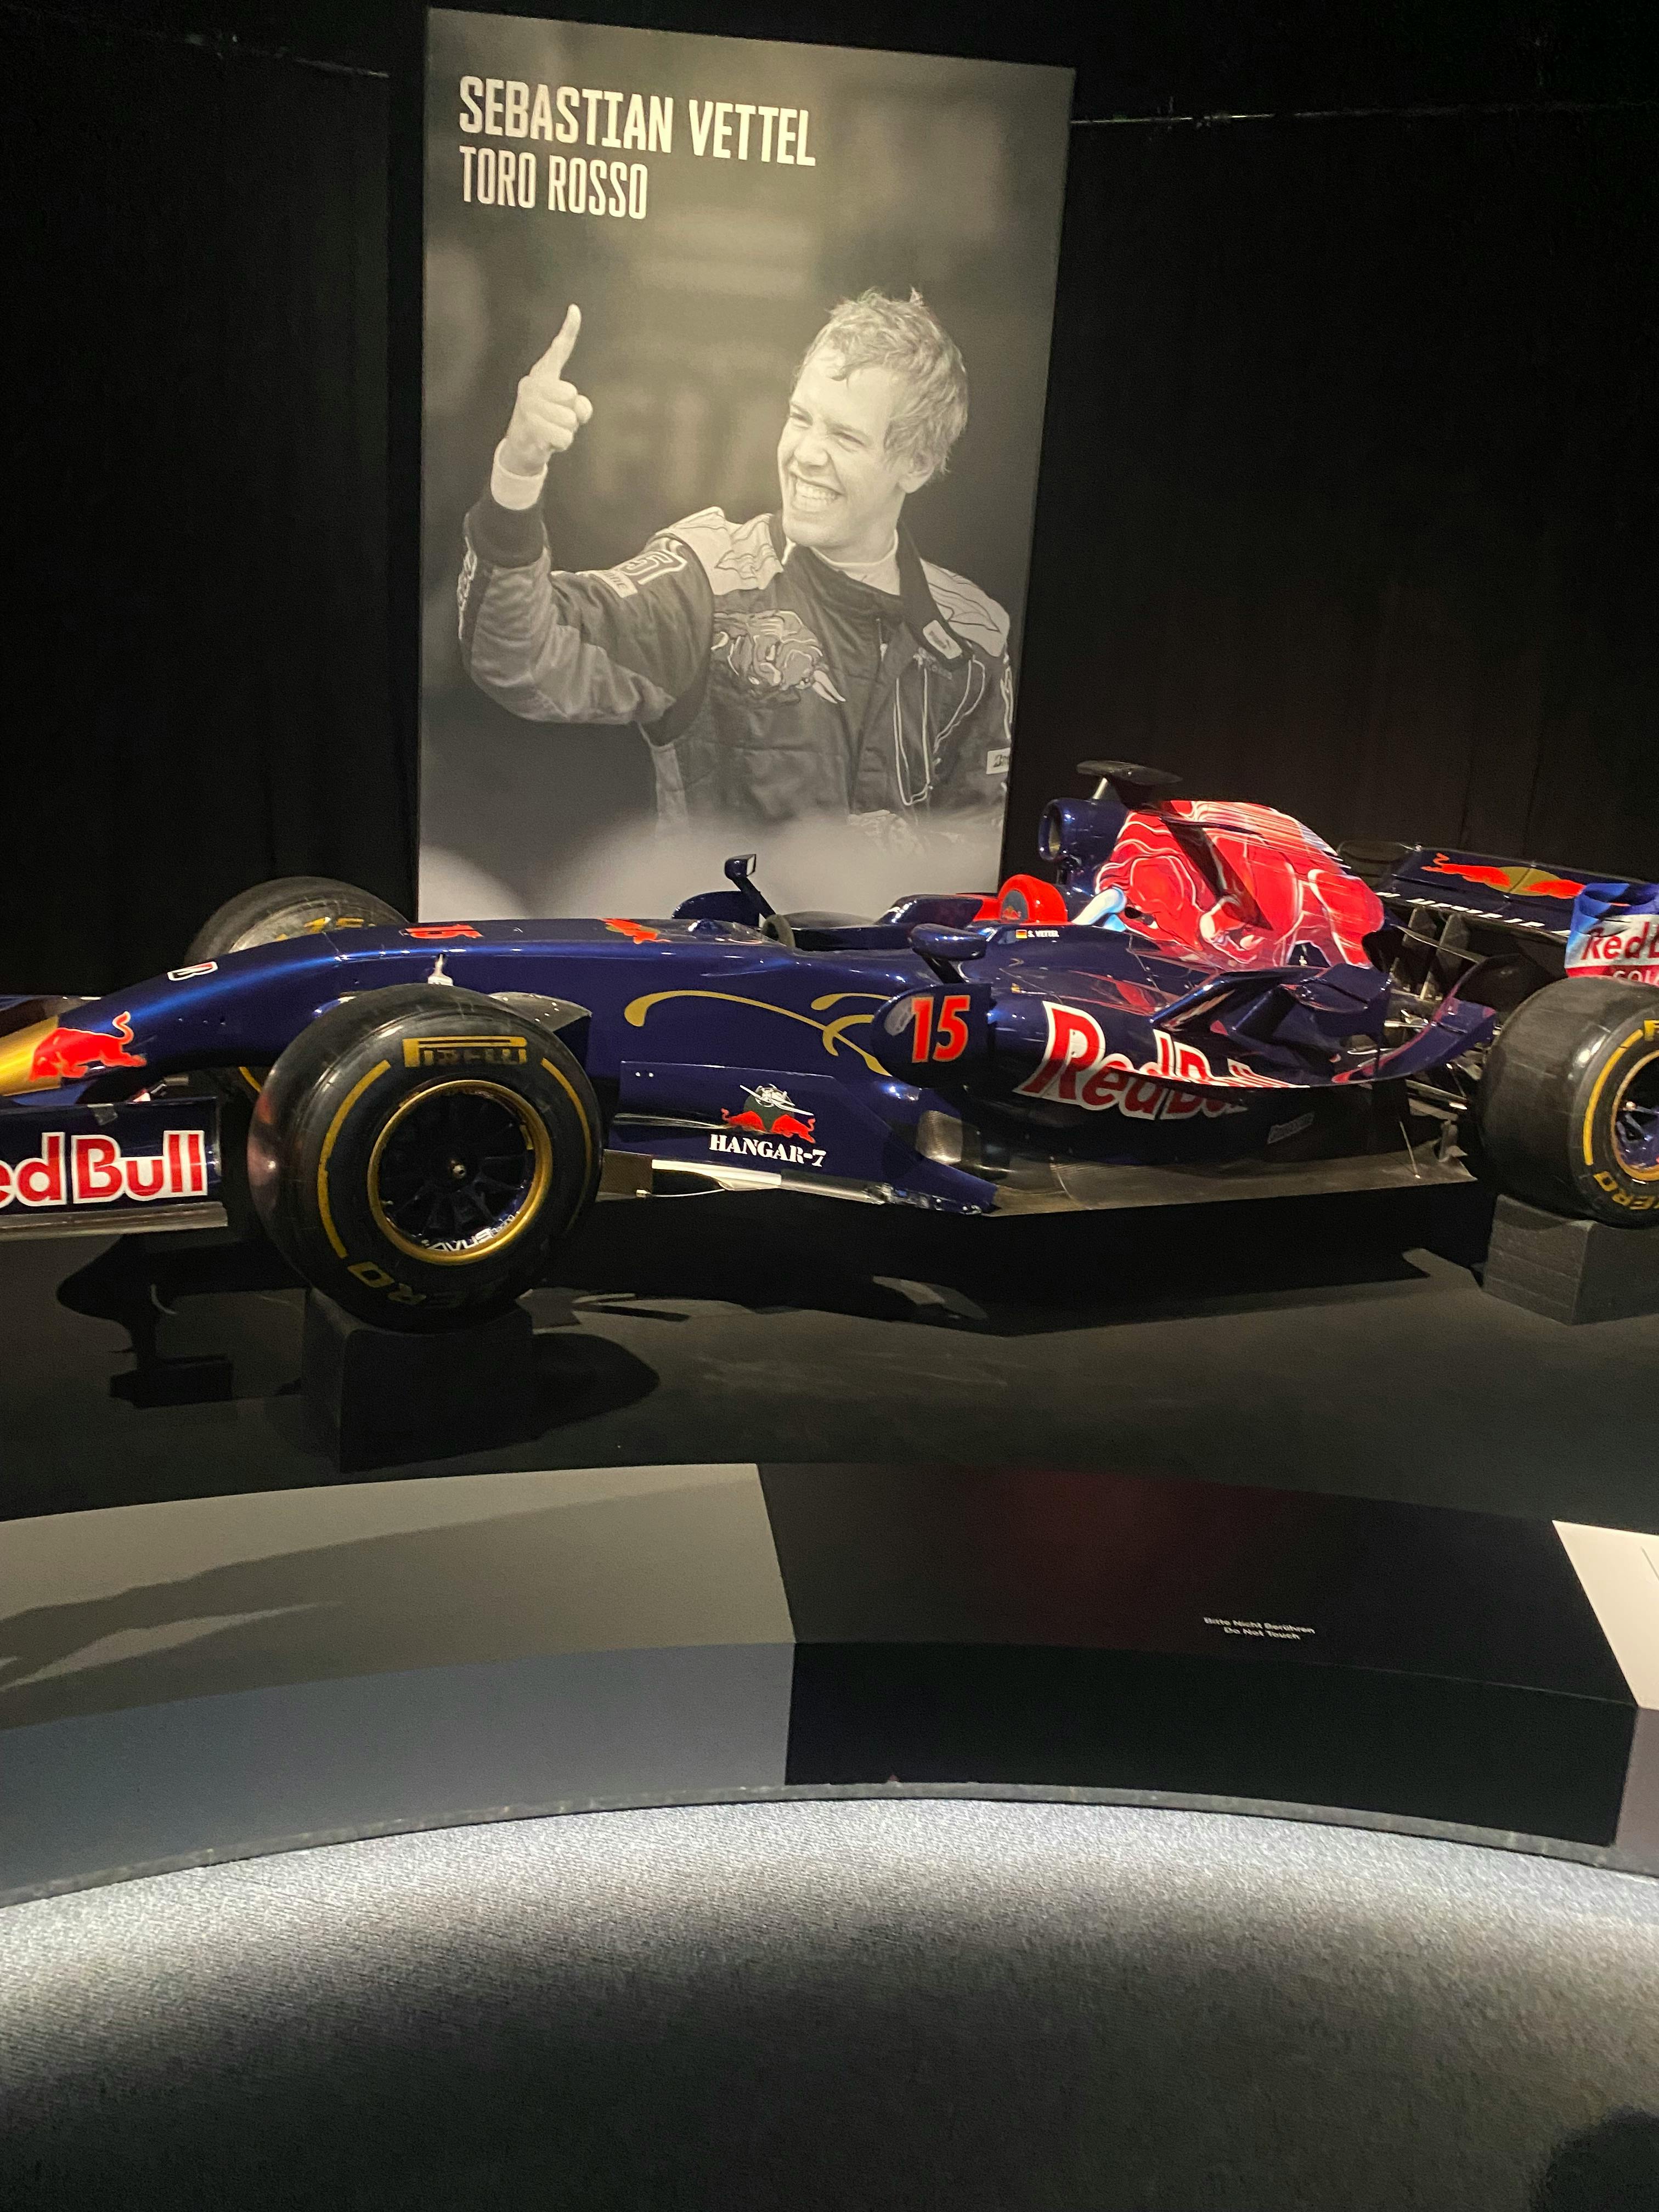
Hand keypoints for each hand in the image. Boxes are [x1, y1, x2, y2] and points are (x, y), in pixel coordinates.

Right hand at [499, 304, 592, 473]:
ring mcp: (528, 406)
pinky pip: (563, 438)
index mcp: (543, 376)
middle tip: (558, 418)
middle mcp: (532, 385)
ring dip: (567, 431)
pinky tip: (546, 442)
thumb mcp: (568, 413)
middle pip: (571, 394)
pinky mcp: (528, 428)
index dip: (569, 332)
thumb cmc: (549, 423)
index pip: (559, 351)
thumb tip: (578, 408)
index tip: (575, 310)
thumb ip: (580, 407)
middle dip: (572, 413)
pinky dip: (561, 444)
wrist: (522, 447)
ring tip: (552, 430)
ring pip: (569, 420)